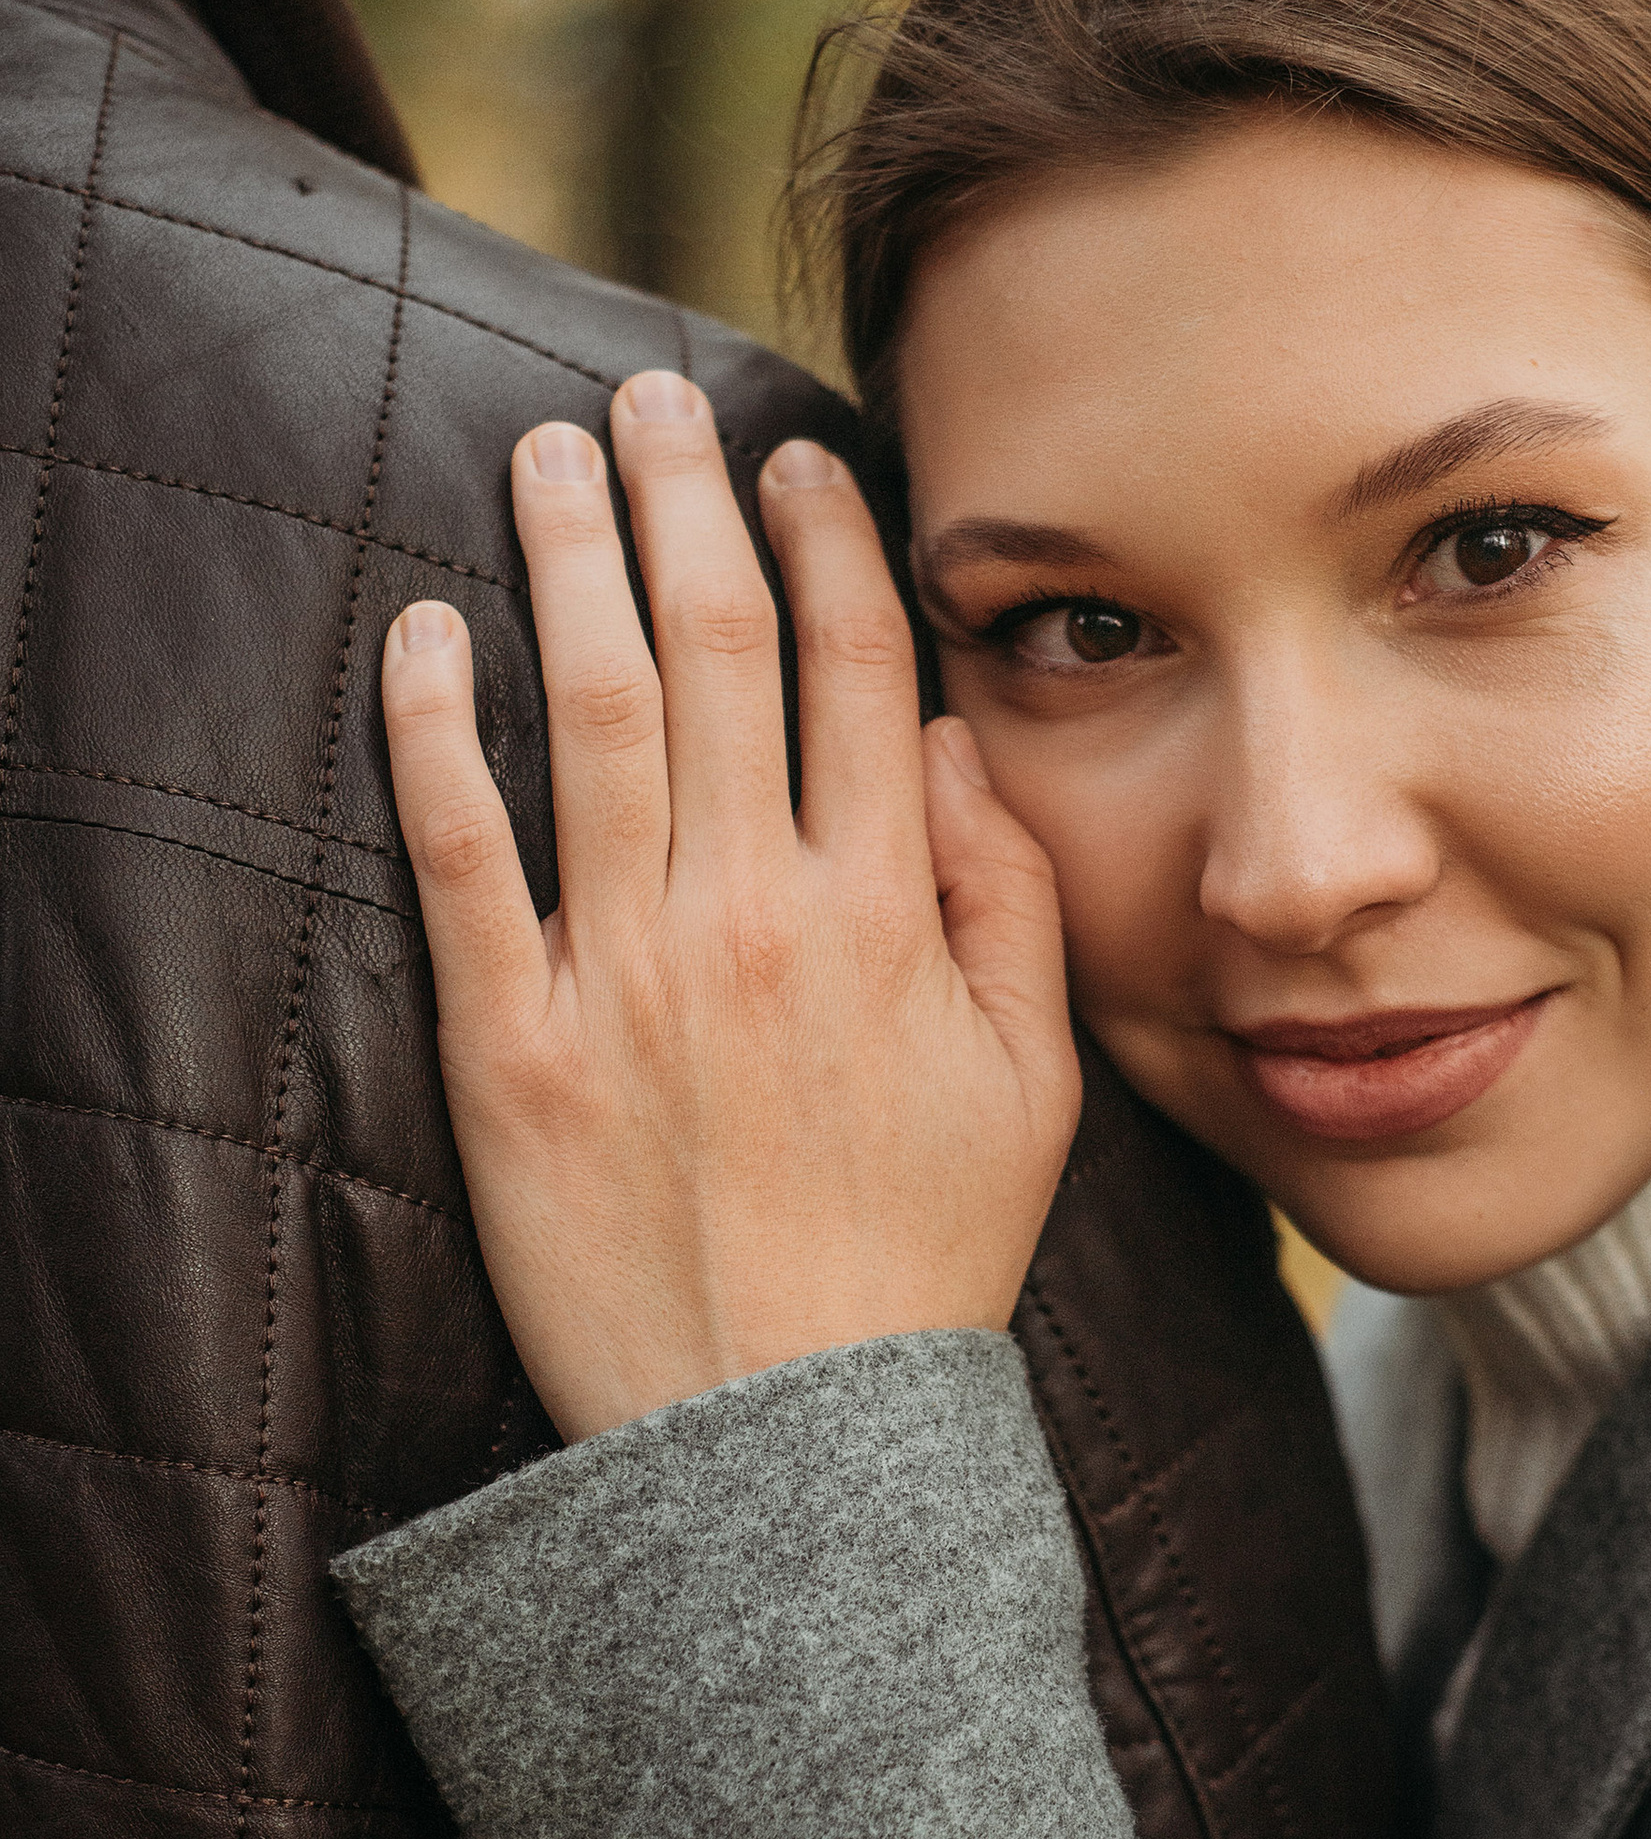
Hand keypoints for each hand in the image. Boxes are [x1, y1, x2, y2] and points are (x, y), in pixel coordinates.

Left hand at [379, 375, 1080, 1443]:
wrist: (784, 1440)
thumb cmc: (921, 1262)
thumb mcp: (1038, 1084)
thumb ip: (1009, 903)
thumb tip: (961, 743)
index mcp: (886, 915)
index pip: (859, 673)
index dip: (829, 541)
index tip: (798, 457)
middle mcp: (753, 915)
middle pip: (714, 650)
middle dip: (684, 499)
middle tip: (650, 398)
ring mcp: (623, 973)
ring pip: (588, 711)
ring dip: (564, 558)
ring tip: (544, 453)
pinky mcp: (511, 1045)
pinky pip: (460, 856)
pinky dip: (435, 731)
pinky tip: (424, 630)